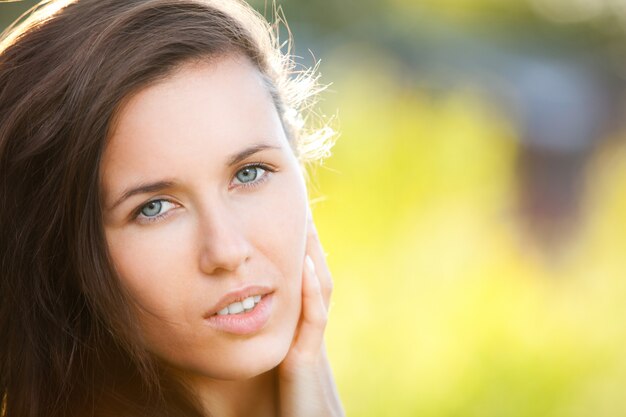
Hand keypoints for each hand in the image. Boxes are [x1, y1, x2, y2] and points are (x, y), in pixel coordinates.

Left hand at [277, 212, 344, 416]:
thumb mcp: (273, 368)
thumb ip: (263, 344)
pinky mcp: (307, 363)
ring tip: (307, 223)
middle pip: (314, 279)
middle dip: (308, 245)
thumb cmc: (284, 407)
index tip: (288, 221)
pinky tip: (307, 268)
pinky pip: (315, 323)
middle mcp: (309, 332)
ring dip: (313, 258)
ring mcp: (311, 345)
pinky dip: (314, 294)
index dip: (298, 252)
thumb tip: (232, 320)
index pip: (301, 284)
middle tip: (301, 209)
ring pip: (320, 292)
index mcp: (299, 332)